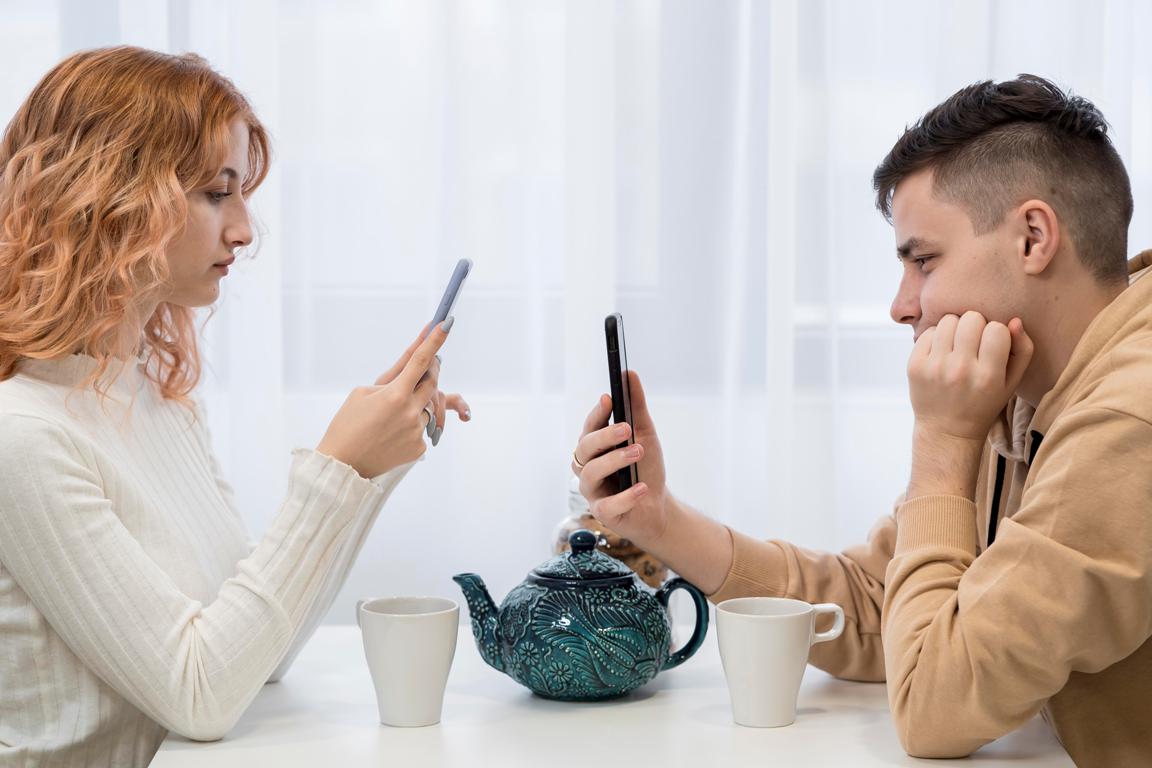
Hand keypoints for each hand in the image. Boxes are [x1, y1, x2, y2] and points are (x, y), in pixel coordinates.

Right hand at [316, 320, 465, 477]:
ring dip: (415, 402)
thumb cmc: (348, 424)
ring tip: (390, 413)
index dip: (434, 340)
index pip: (420, 361)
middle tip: (424, 365)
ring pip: (427, 406)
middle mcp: (410, 412)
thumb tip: (415, 363)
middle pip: (432, 382)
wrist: (343, 464)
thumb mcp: (362, 392)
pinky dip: (410, 425)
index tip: (446, 322)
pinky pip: (422, 428)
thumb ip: (392, 377)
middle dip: (430, 371)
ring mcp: (417, 431)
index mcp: (394, 395)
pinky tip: (389, 433)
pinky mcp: (419, 448)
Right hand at [572, 370, 669, 545]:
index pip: (589, 427)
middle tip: (627, 429)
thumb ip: (635, 407)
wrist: (658, 507)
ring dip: (615, 460)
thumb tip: (629, 373)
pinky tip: (642, 488)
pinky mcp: (603, 513)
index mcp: (595, 448)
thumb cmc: (646, 469)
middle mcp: (588, 467)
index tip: (609, 398)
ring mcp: (593, 491)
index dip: (596, 414)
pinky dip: (626, 496)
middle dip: (605, 436)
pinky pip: (607, 504)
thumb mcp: (645, 435)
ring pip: (591, 473)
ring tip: (639, 451)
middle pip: (585, 448)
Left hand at [908, 311, 1033, 441]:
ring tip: (957, 345)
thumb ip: (1022, 350)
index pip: (997, 329)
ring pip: (948, 320)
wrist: (947, 430)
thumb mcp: (1011, 383)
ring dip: (956, 328)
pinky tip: (942, 353)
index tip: (992, 346)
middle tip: (973, 343)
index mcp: (988, 376)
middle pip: (971, 318)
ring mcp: (935, 367)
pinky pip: (928, 331)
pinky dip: (937, 337)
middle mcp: (960, 371)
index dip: (997, 333)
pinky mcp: (915, 366)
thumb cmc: (983, 403)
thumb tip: (1014, 320)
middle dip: (976, 326)